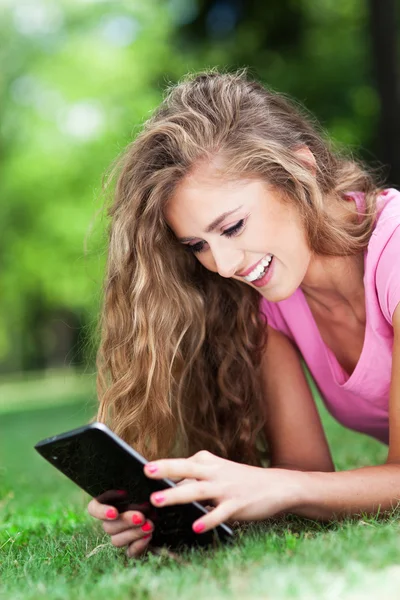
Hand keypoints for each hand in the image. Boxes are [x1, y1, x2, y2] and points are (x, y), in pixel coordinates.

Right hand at [87, 479, 197, 558]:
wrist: (174, 498)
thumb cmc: (157, 484)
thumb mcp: (148, 479)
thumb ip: (137, 477)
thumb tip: (138, 474)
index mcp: (109, 501)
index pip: (94, 508)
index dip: (101, 511)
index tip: (114, 512)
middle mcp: (113, 519)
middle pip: (108, 526)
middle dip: (124, 521)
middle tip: (140, 516)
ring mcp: (122, 533)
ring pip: (117, 540)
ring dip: (132, 533)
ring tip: (150, 525)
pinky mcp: (134, 546)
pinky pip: (130, 552)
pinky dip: (138, 545)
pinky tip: (150, 536)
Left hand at [144, 451, 304, 533]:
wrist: (277, 485)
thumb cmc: (241, 480)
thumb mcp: (218, 471)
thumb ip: (196, 476)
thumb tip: (169, 487)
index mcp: (208, 461)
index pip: (181, 464)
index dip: (161, 468)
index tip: (141, 471)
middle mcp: (214, 472)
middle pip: (185, 470)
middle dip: (166, 470)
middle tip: (146, 471)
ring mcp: (225, 488)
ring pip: (197, 490)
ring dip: (176, 495)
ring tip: (158, 501)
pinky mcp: (237, 504)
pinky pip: (219, 513)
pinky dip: (207, 519)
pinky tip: (196, 526)